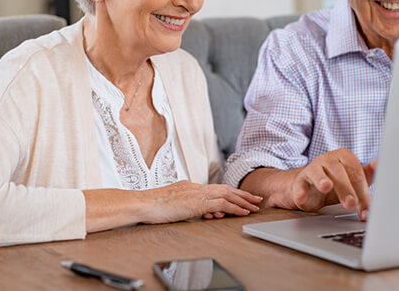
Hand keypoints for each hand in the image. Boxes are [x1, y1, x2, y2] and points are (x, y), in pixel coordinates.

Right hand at [142, 180, 261, 223]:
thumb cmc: (153, 207)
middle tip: (255, 199)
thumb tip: (199, 211)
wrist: (143, 204)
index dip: (230, 192)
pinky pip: (222, 204)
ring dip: (243, 200)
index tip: (241, 197)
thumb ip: (186, 206)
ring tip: (254, 206)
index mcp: (190, 187)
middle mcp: (196, 187)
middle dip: (242, 194)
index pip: (215, 188)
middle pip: (225, 188)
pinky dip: (234, 207)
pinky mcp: (197, 203)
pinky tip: (243, 212)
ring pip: (227, 194)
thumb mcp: (173, 204)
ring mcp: (197, 194)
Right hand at [289, 149, 375, 219]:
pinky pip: (299, 184)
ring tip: (326, 187)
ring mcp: (313, 168)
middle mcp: (328, 159)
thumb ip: (367, 174)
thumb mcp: (353, 179)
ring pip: (318, 173)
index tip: (367, 209)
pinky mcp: (300, 180)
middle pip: (338, 172)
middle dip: (346, 189)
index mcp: (345, 156)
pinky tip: (301, 198)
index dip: (362, 191)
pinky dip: (300, 191)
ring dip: (322, 180)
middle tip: (351, 204)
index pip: (356, 172)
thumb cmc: (336, 181)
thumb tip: (379, 165)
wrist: (311, 187)